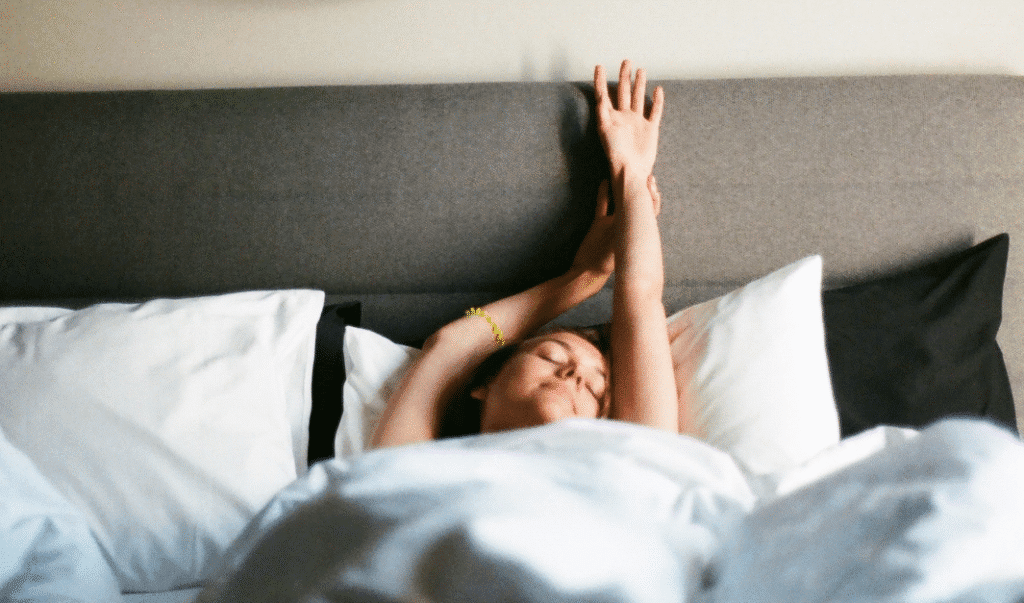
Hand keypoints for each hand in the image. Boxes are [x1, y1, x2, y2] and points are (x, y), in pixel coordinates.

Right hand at [569, 175, 662, 277]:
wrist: (588, 271)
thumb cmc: (605, 263)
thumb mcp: (619, 245)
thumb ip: (626, 232)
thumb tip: (634, 215)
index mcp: (634, 232)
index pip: (648, 212)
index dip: (652, 198)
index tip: (652, 185)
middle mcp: (626, 225)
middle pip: (638, 204)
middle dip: (644, 189)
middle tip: (648, 175)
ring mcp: (613, 224)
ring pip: (621, 201)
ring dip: (624, 188)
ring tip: (627, 173)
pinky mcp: (599, 224)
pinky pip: (603, 205)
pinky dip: (604, 194)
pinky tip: (604, 181)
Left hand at [594, 60, 664, 177]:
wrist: (631, 169)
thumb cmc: (615, 153)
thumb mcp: (605, 130)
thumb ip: (603, 112)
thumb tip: (600, 95)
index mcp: (611, 117)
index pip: (604, 94)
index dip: (601, 81)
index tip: (599, 66)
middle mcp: (624, 117)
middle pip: (623, 91)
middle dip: (624, 76)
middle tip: (626, 61)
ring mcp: (637, 122)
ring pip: (638, 97)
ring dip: (639, 84)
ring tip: (640, 70)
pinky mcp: (650, 129)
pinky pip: (654, 111)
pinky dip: (657, 101)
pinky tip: (657, 90)